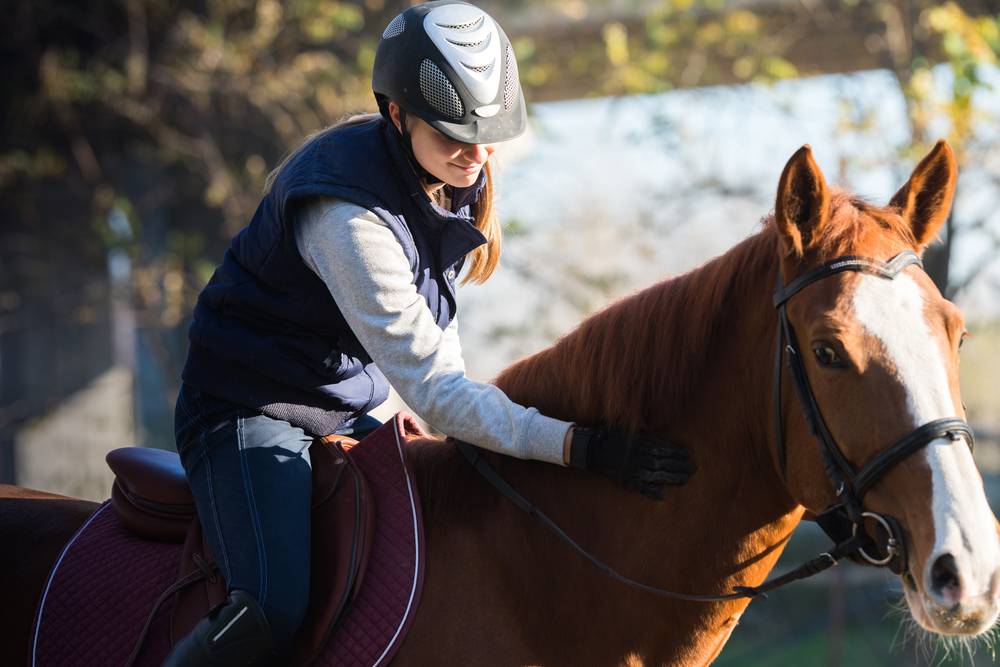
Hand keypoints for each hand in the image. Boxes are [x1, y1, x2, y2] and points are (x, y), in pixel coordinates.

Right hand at [568, 426, 694, 498]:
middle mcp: (638, 455)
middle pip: (663, 462)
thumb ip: (640, 430)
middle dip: (679, 466)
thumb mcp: (626, 428)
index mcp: (639, 442)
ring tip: (684, 480)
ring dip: (671, 477)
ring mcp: (632, 468)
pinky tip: (662, 495)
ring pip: (656, 474)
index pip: (662, 448)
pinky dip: (651, 491)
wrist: (590, 449)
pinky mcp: (625, 478)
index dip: (676, 452)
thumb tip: (650, 426)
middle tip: (692, 469)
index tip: (688, 456)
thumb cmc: (609, 436)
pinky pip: (640, 487)